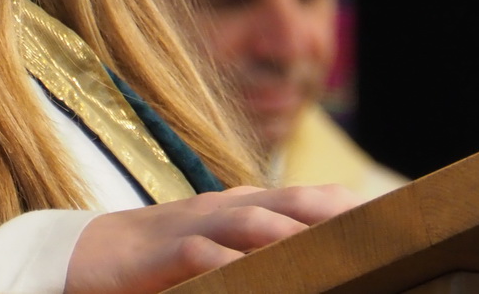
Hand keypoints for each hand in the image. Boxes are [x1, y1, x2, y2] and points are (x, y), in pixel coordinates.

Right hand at [64, 184, 356, 293]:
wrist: (84, 256)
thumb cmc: (160, 261)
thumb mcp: (217, 254)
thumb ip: (260, 257)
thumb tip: (316, 272)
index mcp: (244, 207)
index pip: (307, 200)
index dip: (349, 206)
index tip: (394, 219)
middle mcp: (225, 208)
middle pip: (291, 202)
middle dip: (337, 212)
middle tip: (381, 230)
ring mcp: (194, 226)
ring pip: (254, 223)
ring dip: (295, 234)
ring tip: (334, 250)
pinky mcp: (164, 254)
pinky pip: (203, 257)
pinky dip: (230, 265)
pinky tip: (252, 278)